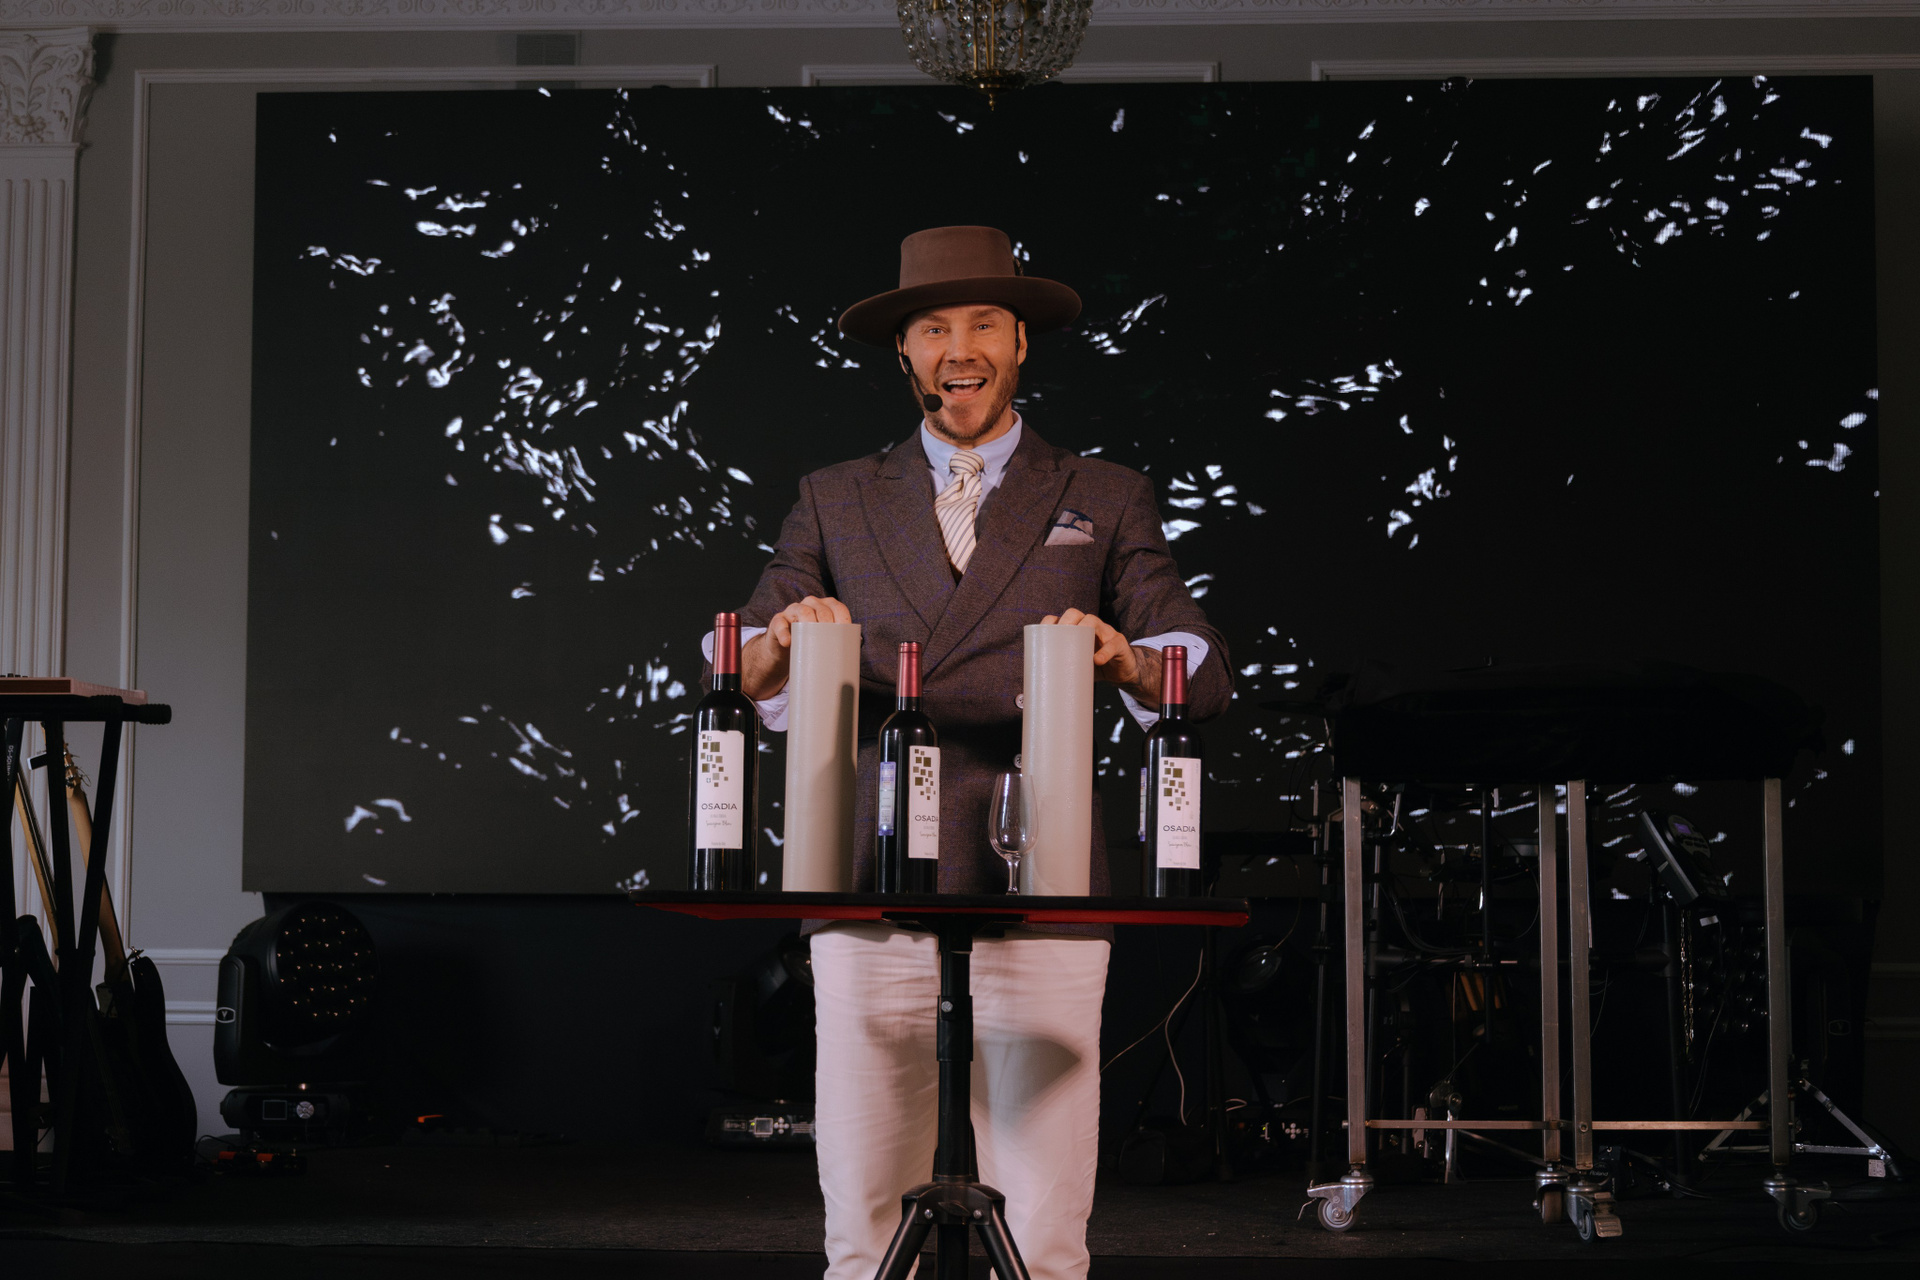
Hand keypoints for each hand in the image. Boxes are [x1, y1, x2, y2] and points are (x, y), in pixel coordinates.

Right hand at [741, 596, 851, 700]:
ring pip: (803, 611)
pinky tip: (787, 643)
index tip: (846, 633)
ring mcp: (792, 610)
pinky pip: (780, 623)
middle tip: (830, 640)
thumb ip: (838, 639)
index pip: (838, 608)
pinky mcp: (777, 620)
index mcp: (825, 606)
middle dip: (828, 624)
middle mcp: (810, 604)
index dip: (843, 619)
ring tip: (812, 638)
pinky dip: (784, 633)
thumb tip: (857, 644)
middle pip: (822, 610)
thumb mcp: (823, 639)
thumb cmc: (809, 644)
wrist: (784, 650)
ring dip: (809, 623)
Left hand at [1037, 609, 1157, 700]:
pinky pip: (1112, 644)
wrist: (1121, 672)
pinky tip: (1097, 660)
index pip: (1060, 618)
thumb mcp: (1076, 667)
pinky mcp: (1119, 643)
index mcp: (1077, 630)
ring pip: (1093, 621)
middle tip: (1057, 637)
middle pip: (1075, 614)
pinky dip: (1104, 652)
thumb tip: (1031, 694)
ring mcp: (1105, 632)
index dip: (1050, 621)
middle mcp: (1090, 626)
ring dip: (1083, 628)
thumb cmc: (1094, 667)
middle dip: (1065, 621)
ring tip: (1075, 643)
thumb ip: (1061, 672)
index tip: (1041, 633)